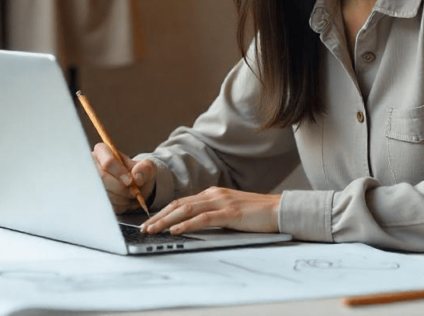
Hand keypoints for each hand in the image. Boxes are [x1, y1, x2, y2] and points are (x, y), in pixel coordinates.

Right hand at [92, 142, 155, 213]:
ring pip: (103, 192)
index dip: (119, 172)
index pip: (107, 162)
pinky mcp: (93, 196)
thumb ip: (145, 168)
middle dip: (121, 188)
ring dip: (121, 198)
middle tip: (133, 192)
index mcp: (103, 152)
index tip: (130, 181)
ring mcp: (90, 181)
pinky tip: (124, 201)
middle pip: (102, 178)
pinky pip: (104, 204)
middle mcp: (92, 165)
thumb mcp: (148, 167)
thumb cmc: (139, 173)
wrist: (136, 187)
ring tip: (131, 195)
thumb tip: (137, 177)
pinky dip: (118, 205)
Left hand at [141, 187, 280, 234]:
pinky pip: (203, 218)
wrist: (279, 209)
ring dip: (167, 221)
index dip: (163, 212)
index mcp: (213, 193)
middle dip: (159, 217)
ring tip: (153, 230)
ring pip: (186, 210)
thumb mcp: (230, 211)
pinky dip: (187, 224)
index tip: (150, 222)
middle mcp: (214, 194)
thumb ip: (213, 214)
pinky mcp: (230, 212)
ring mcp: (221, 202)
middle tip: (144, 228)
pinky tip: (176, 230)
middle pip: (179, 204)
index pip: (181, 202)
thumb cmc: (256, 214)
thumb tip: (193, 225)